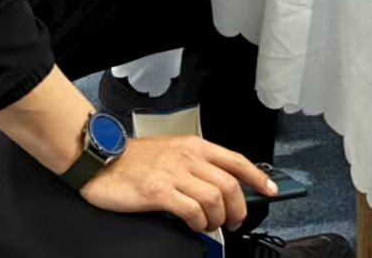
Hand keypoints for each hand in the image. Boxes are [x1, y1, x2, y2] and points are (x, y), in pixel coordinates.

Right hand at [79, 134, 274, 231]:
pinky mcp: (158, 191)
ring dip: (218, 217)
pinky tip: (194, 224)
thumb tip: (221, 184)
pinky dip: (199, 221)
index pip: (236, 160)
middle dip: (238, 207)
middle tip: (234, 220)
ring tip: (210, 224)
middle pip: (229, 184)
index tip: (271, 190)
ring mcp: (173, 173)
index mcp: (194, 145)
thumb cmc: (133, 158)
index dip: (258, 177)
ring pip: (214, 198)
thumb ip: (196, 164)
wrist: (100, 159)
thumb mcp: (172, 151)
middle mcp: (188, 157)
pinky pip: (192, 209)